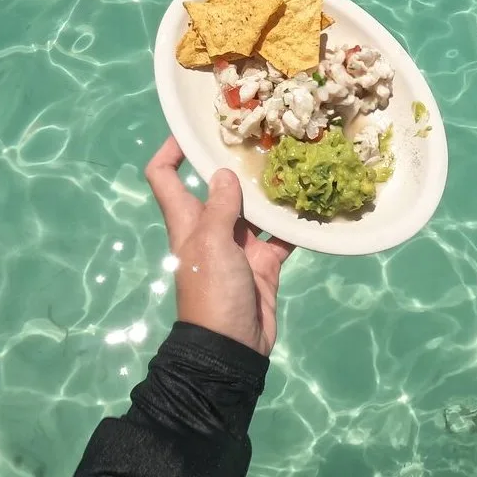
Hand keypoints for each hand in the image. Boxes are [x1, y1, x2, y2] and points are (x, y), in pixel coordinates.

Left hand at [145, 137, 294, 356]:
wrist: (231, 348)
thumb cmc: (212, 290)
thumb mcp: (212, 243)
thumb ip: (220, 207)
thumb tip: (224, 174)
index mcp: (187, 219)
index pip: (164, 175)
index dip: (170, 149)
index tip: (191, 128)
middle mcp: (210, 226)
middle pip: (217, 186)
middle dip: (234, 163)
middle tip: (263, 137)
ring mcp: (238, 245)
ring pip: (253, 208)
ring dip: (269, 191)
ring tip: (293, 162)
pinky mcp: (263, 262)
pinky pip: (280, 236)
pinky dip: (293, 224)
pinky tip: (312, 204)